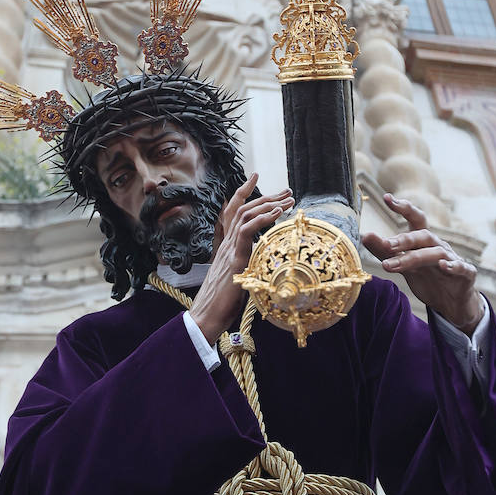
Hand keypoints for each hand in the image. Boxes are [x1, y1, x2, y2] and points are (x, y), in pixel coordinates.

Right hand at [190, 173, 293, 344]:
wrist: (208, 316)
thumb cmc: (223, 304)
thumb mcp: (239, 280)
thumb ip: (247, 267)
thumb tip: (263, 266)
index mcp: (228, 246)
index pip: (234, 212)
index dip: (243, 193)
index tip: (255, 178)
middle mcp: (227, 243)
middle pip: (243, 209)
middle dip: (266, 196)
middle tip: (287, 191)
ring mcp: (229, 249)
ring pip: (245, 215)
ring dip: (269, 204)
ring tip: (287, 199)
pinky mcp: (235, 258)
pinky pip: (247, 230)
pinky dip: (262, 218)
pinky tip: (276, 213)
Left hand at [361, 194, 482, 334]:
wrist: (452, 303)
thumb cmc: (428, 278)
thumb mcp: (403, 265)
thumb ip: (385, 251)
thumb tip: (364, 236)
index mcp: (424, 241)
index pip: (415, 218)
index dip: (403, 207)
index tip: (387, 197)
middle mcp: (438, 245)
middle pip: (423, 235)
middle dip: (404, 239)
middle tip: (386, 245)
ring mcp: (453, 259)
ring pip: (436, 252)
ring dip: (415, 258)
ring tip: (393, 266)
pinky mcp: (466, 274)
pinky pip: (462, 267)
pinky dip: (453, 265)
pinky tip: (443, 266)